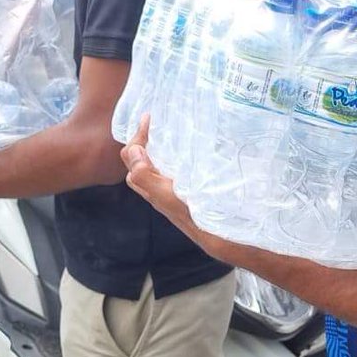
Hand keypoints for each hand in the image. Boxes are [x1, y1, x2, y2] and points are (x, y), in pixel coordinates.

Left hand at [121, 116, 240, 264]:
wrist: (224, 238)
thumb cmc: (196, 218)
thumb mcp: (167, 196)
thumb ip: (146, 177)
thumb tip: (132, 152)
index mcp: (150, 187)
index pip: (131, 156)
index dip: (137, 136)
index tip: (150, 117)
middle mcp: (159, 188)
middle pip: (141, 159)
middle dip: (145, 138)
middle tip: (158, 120)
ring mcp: (174, 189)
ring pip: (158, 163)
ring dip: (159, 146)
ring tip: (172, 129)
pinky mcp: (190, 190)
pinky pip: (175, 168)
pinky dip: (176, 155)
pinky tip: (192, 148)